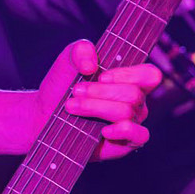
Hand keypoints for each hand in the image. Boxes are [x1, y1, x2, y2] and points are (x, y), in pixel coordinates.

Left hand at [35, 40, 160, 160]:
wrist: (44, 115)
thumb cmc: (62, 87)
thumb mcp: (68, 61)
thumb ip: (80, 50)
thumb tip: (90, 65)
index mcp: (129, 81)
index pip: (150, 75)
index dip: (129, 74)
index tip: (101, 76)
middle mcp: (136, 102)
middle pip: (133, 94)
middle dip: (100, 92)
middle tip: (76, 91)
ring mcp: (132, 123)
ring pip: (126, 111)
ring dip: (96, 107)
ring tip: (72, 106)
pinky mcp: (125, 143)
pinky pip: (139, 136)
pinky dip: (122, 130)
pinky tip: (103, 130)